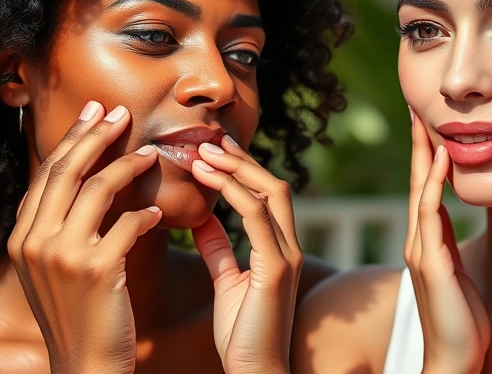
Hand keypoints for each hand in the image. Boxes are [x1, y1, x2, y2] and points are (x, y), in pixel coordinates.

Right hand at [7, 102, 161, 373]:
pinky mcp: (97, 270)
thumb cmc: (81, 312)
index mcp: (23, 238)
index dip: (73, 140)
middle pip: (66, 172)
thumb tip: (86, 182)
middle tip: (121, 112)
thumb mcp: (58, 266)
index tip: (96, 113)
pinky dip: (146, 214)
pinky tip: (159, 213)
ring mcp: (63, 256)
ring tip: (151, 155)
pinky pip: (128, 224)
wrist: (86, 365)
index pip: (48, 175)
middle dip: (95, 136)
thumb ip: (64, 227)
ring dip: (127, 165)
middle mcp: (34, 242)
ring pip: (97, 189)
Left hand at [189, 137, 302, 373]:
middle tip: (206, 141)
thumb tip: (202, 217)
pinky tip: (207, 180)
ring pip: (269, 194)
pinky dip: (232, 194)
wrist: (255, 371)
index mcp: (280, 248)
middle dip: (240, 160)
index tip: (212, 149)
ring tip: (202, 153)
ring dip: (235, 169)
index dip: (241, 168)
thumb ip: (219, 248)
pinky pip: (257, 219)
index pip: (267, 195)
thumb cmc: (242, 333)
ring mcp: (286, 256)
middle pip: (273, 185)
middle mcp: (289, 246)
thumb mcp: (227, 281)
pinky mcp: (276, 269)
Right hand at [404, 112, 489, 373]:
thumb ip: (452, 242)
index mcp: (431, 241)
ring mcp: (421, 251)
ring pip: (419, 189)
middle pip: (416, 179)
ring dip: (421, 153)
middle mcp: (420, 240)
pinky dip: (433, 184)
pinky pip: (429, 215)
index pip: (428, 185)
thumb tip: (456, 216)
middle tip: (419, 104)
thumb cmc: (466, 322)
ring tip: (424, 119)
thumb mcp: (458, 271)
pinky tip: (439, 159)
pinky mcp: (430, 264)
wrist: (457, 362)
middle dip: (417, 142)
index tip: (432, 119)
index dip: (428, 151)